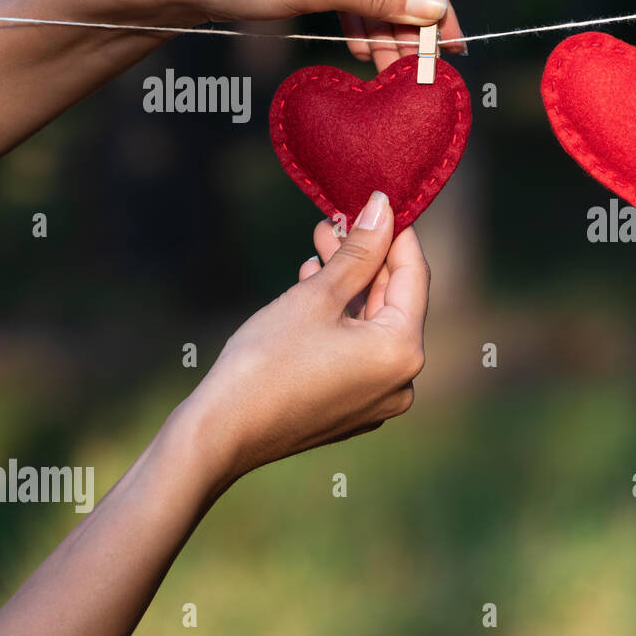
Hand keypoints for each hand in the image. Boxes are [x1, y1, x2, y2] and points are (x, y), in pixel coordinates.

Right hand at [184, 191, 428, 484]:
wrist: (221, 433)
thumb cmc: (267, 360)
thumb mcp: (317, 295)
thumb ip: (359, 251)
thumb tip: (383, 207)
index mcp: (404, 352)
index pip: (414, 276)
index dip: (397, 234)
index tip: (379, 203)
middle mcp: (403, 380)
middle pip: (394, 302)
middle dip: (366, 259)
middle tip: (337, 222)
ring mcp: (379, 399)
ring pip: (373, 326)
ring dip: (349, 286)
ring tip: (319, 247)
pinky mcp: (354, 408)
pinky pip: (359, 352)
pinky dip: (342, 320)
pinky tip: (315, 288)